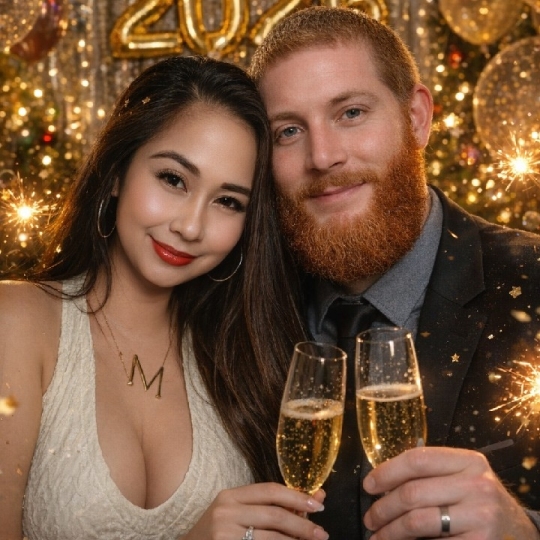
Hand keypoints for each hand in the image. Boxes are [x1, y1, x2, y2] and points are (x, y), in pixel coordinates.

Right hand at [182, 482, 328, 539]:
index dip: (297, 497)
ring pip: (271, 538)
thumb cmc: (219, 533)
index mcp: (230, 496)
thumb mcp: (239, 513)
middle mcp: (225, 512)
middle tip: (321, 534)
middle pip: (274, 515)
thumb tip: (317, 497)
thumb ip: (273, 506)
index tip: (318, 504)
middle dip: (302, 525)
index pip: (270, 491)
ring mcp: (224, 534)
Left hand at [362, 446, 539, 538]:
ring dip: (391, 531)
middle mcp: (477, 485)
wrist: (519, 534)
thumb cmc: (480, 502)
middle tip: (370, 518)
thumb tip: (380, 483)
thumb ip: (431, 475)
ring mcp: (481, 516)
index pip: (417, 460)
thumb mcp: (463, 478)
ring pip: (417, 521)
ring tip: (378, 535)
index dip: (387, 472)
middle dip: (383, 508)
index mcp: (469, 461)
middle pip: (412, 493)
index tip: (369, 485)